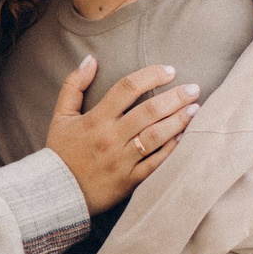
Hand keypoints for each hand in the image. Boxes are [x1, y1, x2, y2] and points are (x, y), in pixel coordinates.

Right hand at [45, 57, 198, 214]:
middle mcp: (110, 138)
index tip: (170, 71)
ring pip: (156, 136)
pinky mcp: (129, 180)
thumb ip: (73, 85)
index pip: (127, 88)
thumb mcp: (60, 116)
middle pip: (149, 111)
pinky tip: (185, 136)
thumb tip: (90, 59)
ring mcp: (121, 160)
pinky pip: (156, 163)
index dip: (151, 75)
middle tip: (194, 88)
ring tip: (196, 109)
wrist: (56, 193)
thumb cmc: (60, 152)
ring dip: (179, 120)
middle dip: (176, 97)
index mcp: (95, 119)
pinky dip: (172, 149)